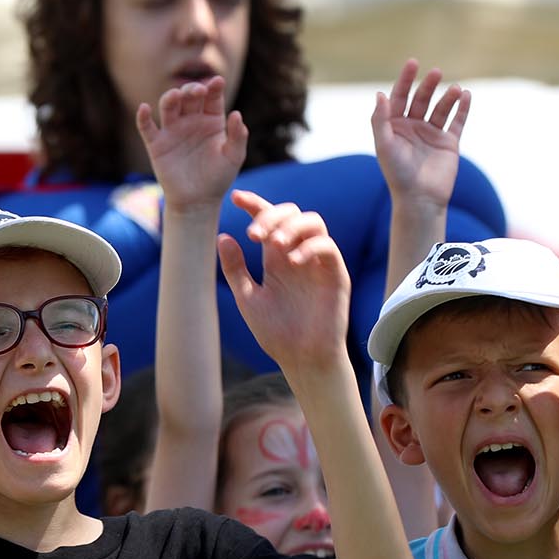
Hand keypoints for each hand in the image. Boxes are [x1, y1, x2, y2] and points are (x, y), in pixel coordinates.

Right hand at [134, 76, 248, 215]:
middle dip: (192, 89)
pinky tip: (144, 108)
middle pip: (189, 96)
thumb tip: (237, 114)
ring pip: (168, 106)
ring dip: (170, 97)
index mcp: (212, 119)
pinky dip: (143, 117)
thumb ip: (238, 136)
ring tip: (175, 96)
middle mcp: (191, 120)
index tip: (217, 82)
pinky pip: (147, 127)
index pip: (212, 97)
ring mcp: (173, 130)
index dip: (214, 88)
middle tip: (198, 91)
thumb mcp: (233, 157)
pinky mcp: (156, 144)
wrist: (197, 202)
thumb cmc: (218, 178)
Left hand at [217, 190, 350, 372]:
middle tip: (254, 235)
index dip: (254, 204)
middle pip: (292, 213)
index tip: (235, 199)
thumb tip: (222, 237)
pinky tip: (293, 260)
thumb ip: (236, 269)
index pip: (268, 219)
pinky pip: (328, 247)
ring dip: (291, 226)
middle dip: (271, 215)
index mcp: (277, 259)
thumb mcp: (248, 298)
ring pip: (313, 222)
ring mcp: (318, 263)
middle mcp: (298, 254)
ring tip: (273, 244)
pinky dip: (310, 246)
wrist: (301, 359)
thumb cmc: (277, 333)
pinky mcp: (336, 275)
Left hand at [373, 59, 470, 211]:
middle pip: (421, 98)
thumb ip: (380, 120)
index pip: (400, 96)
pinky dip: (463, 108)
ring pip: (441, 108)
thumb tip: (380, 94)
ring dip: (448, 96)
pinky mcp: (449, 143)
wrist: (420, 199)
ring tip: (455, 89)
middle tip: (436, 72)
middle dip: (428, 85)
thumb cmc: (397, 175)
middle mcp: (413, 127)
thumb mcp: (385, 145)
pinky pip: (458, 121)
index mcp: (395, 126)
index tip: (413, 63)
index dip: (405, 79)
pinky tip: (466, 95)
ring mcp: (432, 134)